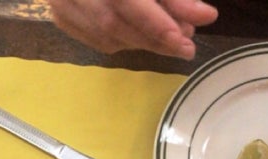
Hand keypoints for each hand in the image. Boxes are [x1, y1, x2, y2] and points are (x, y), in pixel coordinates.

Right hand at [48, 0, 217, 59]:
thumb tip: (205, 17)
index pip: (126, 1)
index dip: (156, 23)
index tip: (186, 38)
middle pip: (115, 24)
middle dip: (155, 39)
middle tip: (187, 46)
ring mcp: (62, 4)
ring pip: (108, 37)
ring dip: (144, 43)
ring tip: (173, 39)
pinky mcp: (62, 17)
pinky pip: (99, 40)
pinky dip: (127, 41)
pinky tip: (145, 35)